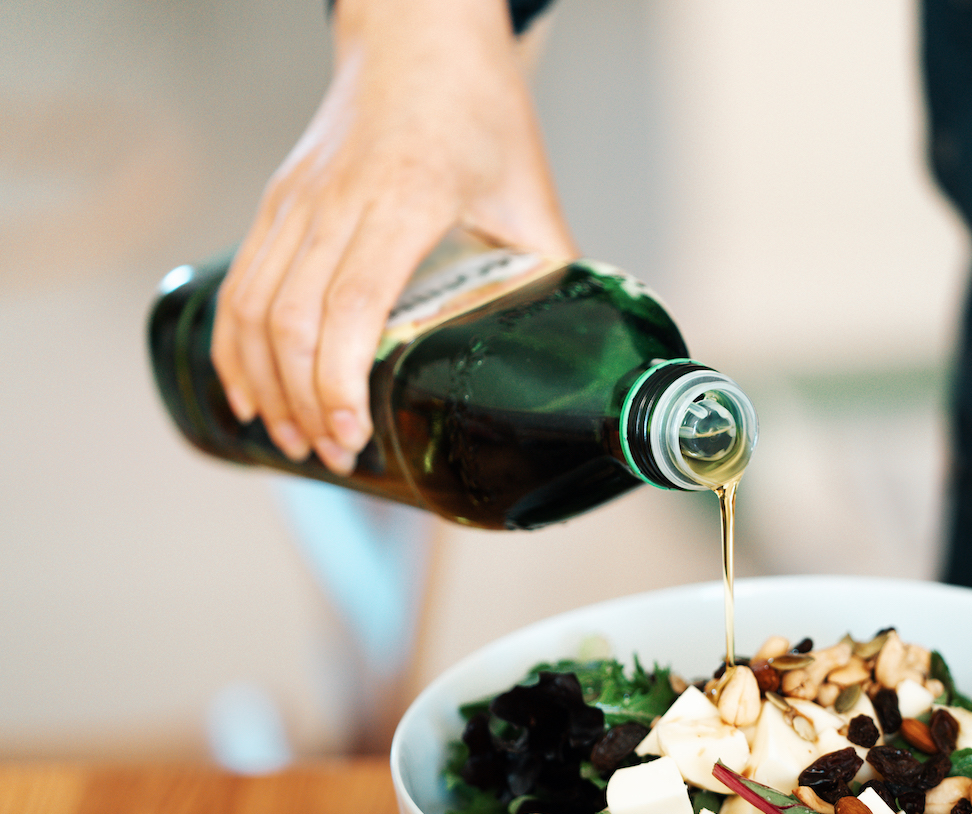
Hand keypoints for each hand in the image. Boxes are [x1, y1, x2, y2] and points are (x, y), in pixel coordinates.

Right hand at [210, 0, 575, 472]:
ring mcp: (298, 198)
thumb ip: (553, 271)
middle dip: (305, 403)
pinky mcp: (277, 200)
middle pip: (293, 320)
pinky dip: (235, 346)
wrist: (418, 36)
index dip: (342, 382)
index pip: (354, 304)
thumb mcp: (530, 192)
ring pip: (253, 307)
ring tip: (292, 441)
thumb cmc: (479, 111)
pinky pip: (239, 283)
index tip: (353, 435)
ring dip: (266, 385)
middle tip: (334, 456)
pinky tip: (250, 393)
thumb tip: (579, 351)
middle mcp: (338, 199)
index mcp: (407, 197)